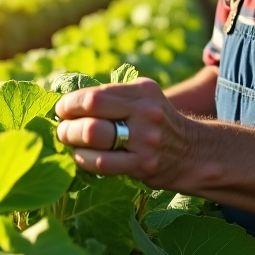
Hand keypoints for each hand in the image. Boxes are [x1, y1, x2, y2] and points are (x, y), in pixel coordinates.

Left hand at [54, 77, 197, 187]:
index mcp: (143, 90)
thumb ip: (113, 99)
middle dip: (67, 122)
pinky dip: (83, 159)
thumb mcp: (143, 101)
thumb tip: (68, 103)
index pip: (95, 93)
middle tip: (61, 129)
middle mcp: (145, 111)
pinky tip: (81, 158)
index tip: (62, 110)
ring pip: (93, 135)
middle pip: (91, 110)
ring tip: (68, 142)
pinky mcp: (143, 164)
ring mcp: (146, 138)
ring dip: (71, 139)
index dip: (71, 103)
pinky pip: (101, 163)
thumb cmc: (157, 125)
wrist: (193, 152)